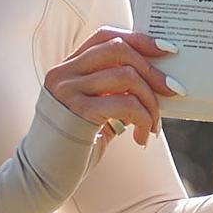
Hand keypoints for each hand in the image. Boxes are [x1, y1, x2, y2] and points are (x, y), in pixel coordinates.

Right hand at [43, 26, 182, 151]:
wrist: (39, 177)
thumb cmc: (71, 147)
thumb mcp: (91, 112)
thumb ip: (112, 93)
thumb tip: (156, 82)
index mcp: (67, 68)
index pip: (105, 36)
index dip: (139, 39)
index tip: (166, 50)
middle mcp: (64, 73)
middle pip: (118, 49)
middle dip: (152, 70)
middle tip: (173, 90)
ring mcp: (68, 90)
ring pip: (126, 76)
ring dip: (150, 101)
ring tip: (153, 125)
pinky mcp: (77, 112)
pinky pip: (124, 104)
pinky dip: (143, 119)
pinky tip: (142, 138)